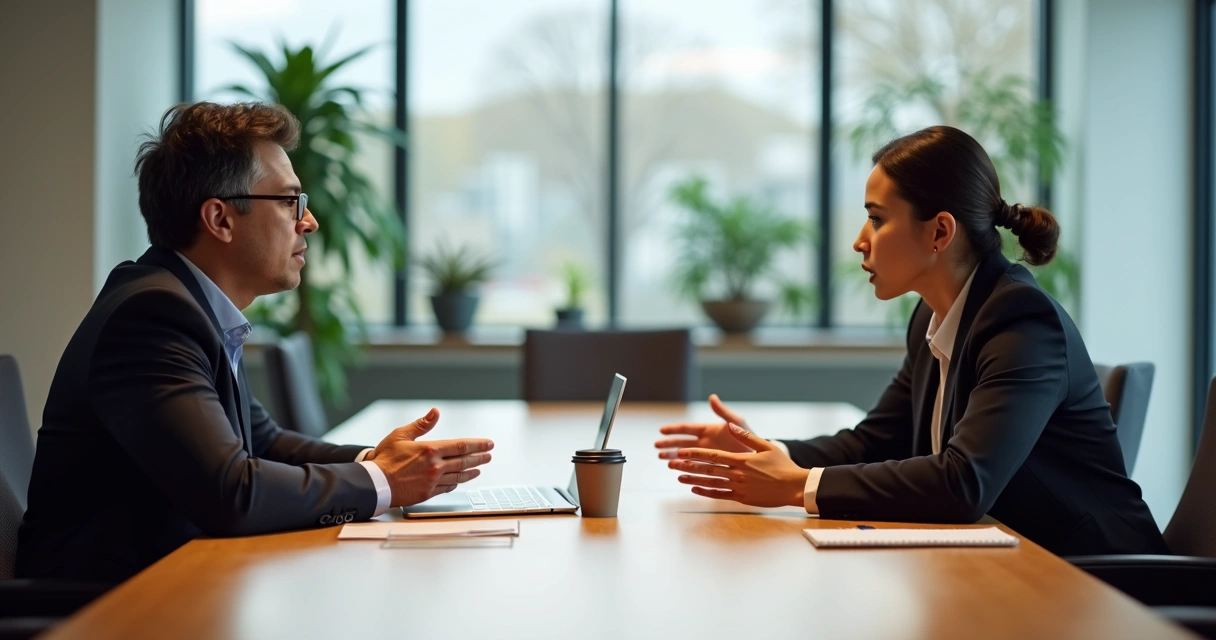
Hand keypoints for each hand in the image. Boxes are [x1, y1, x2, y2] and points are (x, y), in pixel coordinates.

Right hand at [370, 408, 494, 506]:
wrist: (374, 484)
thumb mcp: (400, 435)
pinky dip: (456, 483)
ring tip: (478, 469)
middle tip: (489, 456)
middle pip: (464, 461)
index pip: (461, 446)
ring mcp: (432, 481)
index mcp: (430, 450)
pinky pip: (447, 488)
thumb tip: (435, 412)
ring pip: (458, 476)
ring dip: (471, 472)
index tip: (488, 444)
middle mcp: (435, 466)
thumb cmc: (384, 459)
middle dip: (479, 458)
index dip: (477, 445)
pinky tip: (459, 481)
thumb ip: (421, 424)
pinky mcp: (427, 493)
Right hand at [655, 394, 753, 459]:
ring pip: (686, 456)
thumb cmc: (749, 438)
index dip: (674, 430)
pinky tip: (676, 471)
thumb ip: (723, 412)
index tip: (661, 430)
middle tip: (656, 447)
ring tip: (663, 460)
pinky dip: (685, 468)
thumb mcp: (736, 423)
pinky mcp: (711, 466)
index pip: (687, 429)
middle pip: (682, 443)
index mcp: (708, 430)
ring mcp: (707, 455)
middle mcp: (705, 443)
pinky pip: (695, 467)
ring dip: (674, 457)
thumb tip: (712, 397)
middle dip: (669, 444)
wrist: (758, 457)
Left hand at [667, 424, 809, 507]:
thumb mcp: (766, 445)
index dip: (695, 454)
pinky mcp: (742, 498)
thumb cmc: (782, 465)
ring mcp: (739, 487)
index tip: (682, 451)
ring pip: (711, 483)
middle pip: (708, 469)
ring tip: (679, 476)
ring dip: (693, 479)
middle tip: (672, 463)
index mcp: (741, 459)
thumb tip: (729, 425)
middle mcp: (737, 474)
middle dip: (688, 466)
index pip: (713, 455)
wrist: (794, 486)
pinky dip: (706, 492)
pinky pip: (720, 495)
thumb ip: (745, 437)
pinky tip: (695, 489)